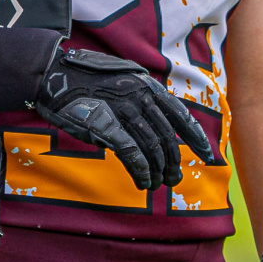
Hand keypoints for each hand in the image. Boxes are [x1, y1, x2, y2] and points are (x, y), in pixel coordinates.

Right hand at [33, 48, 215, 190]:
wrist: (55, 76)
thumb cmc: (86, 82)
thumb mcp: (123, 82)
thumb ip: (141, 102)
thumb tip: (156, 132)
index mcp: (147, 86)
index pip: (181, 114)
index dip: (195, 137)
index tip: (207, 156)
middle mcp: (140, 96)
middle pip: (167, 137)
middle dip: (173, 162)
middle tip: (173, 180)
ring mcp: (123, 110)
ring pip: (152, 148)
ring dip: (156, 171)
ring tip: (155, 185)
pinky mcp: (105, 125)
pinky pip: (131, 153)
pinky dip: (140, 171)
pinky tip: (142, 181)